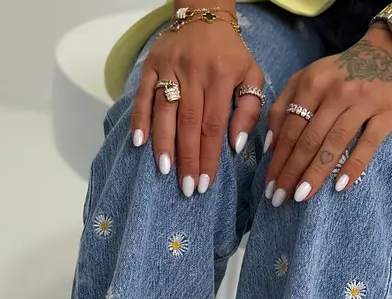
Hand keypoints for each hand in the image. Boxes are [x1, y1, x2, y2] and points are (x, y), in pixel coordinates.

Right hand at [131, 19, 263, 194]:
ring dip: (163, 143)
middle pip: (189, 124)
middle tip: (185, 187)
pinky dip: (140, 118)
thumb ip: (249, 109)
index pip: (213, 126)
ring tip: (164, 170)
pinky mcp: (152, 64)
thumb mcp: (251, 75)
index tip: (204, 183)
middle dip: (187, 158)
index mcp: (220, 77)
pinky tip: (139, 142)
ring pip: (165, 111)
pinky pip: (143, 94)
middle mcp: (194, 72)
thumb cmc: (230, 53)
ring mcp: (170, 67)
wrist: (205, 13)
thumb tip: (234, 144)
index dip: (208, 157)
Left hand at [264, 26, 391, 204]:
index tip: (269, 185)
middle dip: (291, 172)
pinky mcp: (387, 113)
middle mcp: (336, 92)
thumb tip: (270, 147)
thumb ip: (283, 107)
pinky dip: (354, 165)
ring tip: (302, 196)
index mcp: (312, 83)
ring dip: (316, 173)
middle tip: (280, 198)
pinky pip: (368, 144)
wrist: (387, 54)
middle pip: (309, 139)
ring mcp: (363, 102)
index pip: (290, 129)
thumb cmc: (339, 75)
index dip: (278, 160)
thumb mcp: (306, 80)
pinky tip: (340, 186)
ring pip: (334, 143)